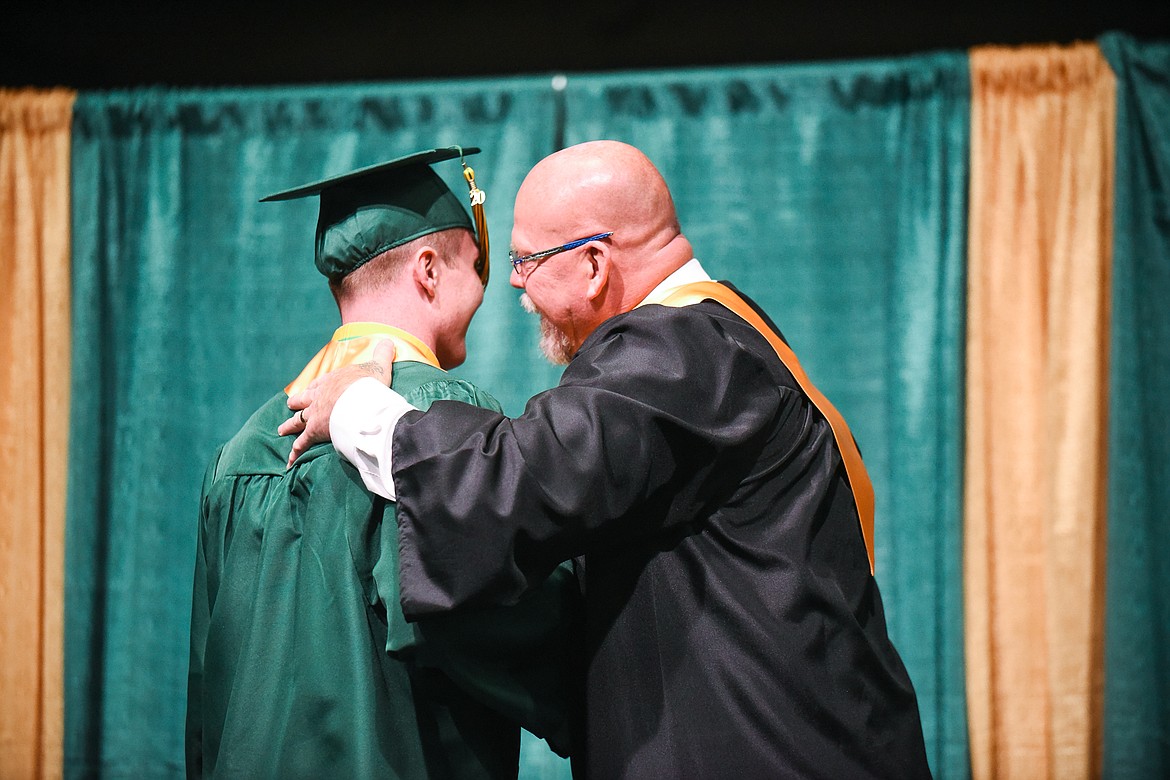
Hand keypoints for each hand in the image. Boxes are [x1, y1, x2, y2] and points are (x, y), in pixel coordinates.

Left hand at [278, 339, 395, 466]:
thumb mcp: (378, 366)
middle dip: (297, 403)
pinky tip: (289, 461)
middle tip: (290, 405)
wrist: (360, 400)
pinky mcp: (315, 431)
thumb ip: (382, 355)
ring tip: (282, 430)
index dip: (315, 387)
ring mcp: (315, 414)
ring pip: (299, 420)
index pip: (320, 384)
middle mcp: (319, 396)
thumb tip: (389, 341)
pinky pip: (302, 444)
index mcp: (332, 381)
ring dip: (290, 425)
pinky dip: (295, 453)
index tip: (310, 389)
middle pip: (305, 400)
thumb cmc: (369, 384)